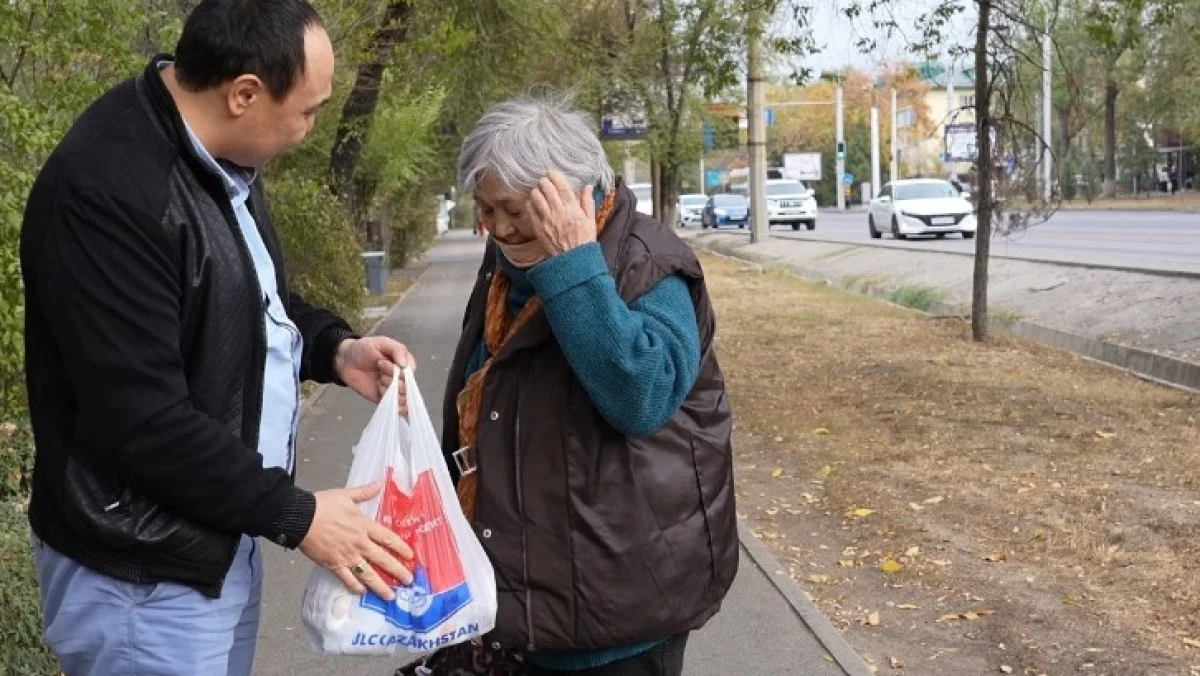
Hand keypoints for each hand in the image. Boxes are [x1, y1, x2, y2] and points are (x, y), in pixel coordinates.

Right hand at [300, 483, 414, 599]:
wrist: (300, 517)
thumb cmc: (322, 505)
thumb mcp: (346, 495)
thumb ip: (365, 491)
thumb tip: (380, 481)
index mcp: (364, 525)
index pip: (388, 539)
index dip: (401, 548)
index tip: (411, 556)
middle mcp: (359, 543)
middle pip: (383, 559)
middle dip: (398, 571)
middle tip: (408, 580)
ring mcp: (347, 556)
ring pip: (368, 574)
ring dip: (381, 586)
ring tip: (391, 596)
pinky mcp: (333, 565)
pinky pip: (348, 579)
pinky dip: (356, 587)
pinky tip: (363, 592)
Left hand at [335, 336, 412, 413]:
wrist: (345, 361)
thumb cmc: (364, 348)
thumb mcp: (382, 342)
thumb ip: (397, 350)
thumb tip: (405, 365)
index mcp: (403, 363)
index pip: (410, 371)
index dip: (397, 370)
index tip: (381, 362)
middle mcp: (401, 377)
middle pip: (406, 386)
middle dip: (390, 379)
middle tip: (378, 370)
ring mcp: (393, 389)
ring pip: (401, 397)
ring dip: (388, 390)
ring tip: (378, 381)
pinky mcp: (384, 398)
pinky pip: (395, 407)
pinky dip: (392, 404)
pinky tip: (382, 394)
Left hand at [527, 170, 595, 255]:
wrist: (573, 260)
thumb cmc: (584, 240)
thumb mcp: (590, 220)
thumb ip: (588, 202)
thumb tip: (587, 186)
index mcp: (573, 208)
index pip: (561, 186)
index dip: (555, 176)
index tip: (551, 172)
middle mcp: (558, 212)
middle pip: (546, 188)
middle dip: (544, 181)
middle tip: (544, 181)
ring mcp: (547, 220)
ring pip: (536, 197)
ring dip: (536, 191)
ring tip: (538, 191)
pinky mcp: (538, 228)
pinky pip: (530, 210)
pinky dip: (530, 203)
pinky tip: (533, 203)